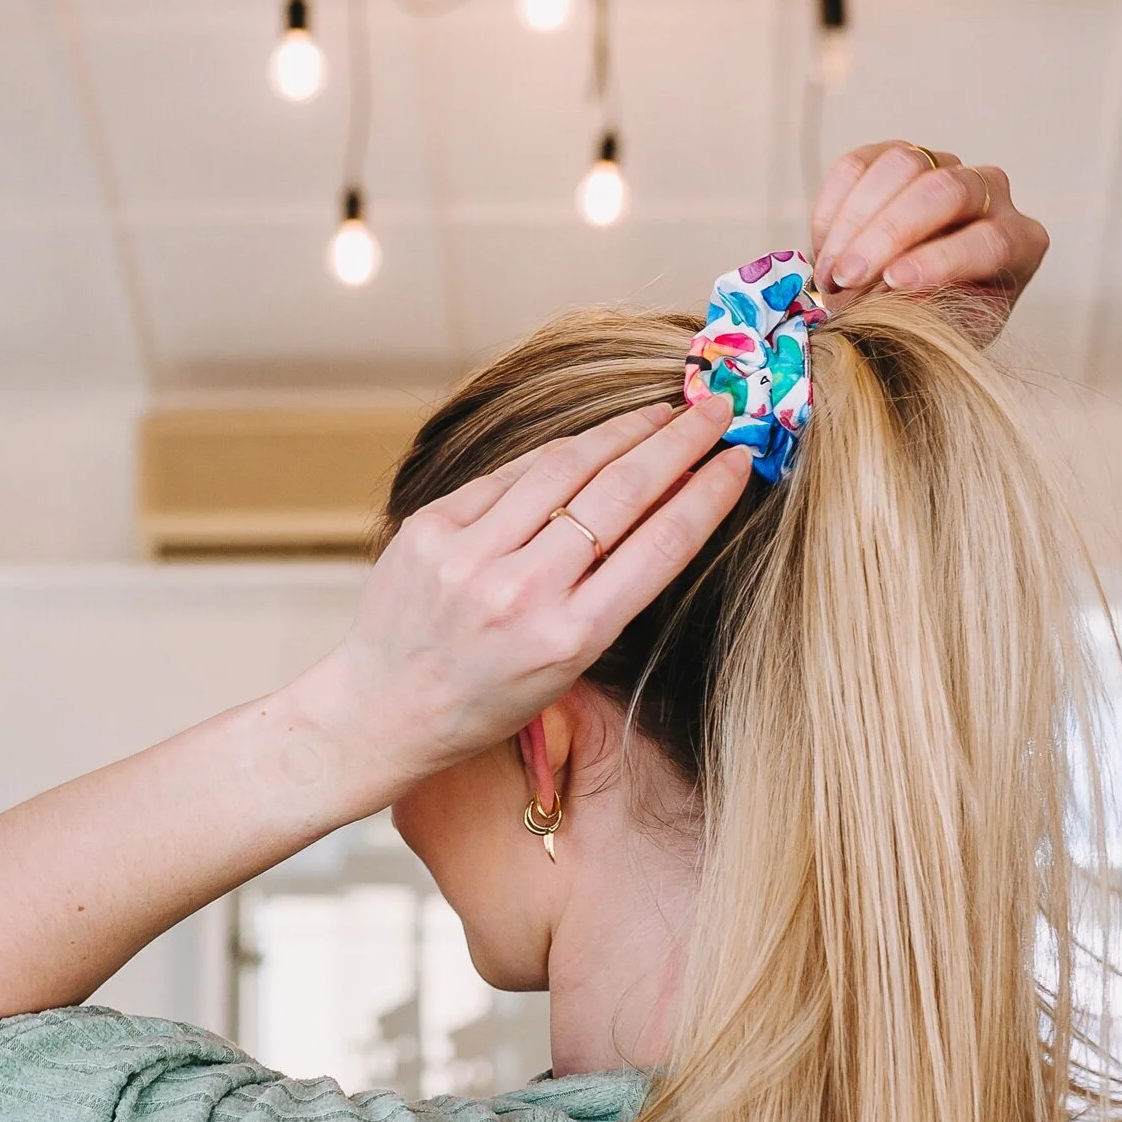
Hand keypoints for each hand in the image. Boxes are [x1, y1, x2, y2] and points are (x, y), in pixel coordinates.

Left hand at [307, 395, 747, 784]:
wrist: (381, 712)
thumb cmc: (485, 701)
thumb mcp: (566, 669)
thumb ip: (610, 592)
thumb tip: (665, 502)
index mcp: (568, 639)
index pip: (659, 546)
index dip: (708, 494)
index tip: (740, 459)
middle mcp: (521, 592)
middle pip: (621, 493)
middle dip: (678, 442)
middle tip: (716, 410)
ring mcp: (471, 555)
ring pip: (564, 467)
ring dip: (622, 431)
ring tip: (660, 412)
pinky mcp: (431, 528)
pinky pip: (508, 476)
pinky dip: (556, 457)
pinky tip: (589, 442)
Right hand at [810, 142, 1048, 333]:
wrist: (906, 310)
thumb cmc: (935, 327)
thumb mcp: (944, 335)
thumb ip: (930, 315)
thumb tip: (891, 293)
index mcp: (1020, 243)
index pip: (991, 239)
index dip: (942, 259)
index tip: (896, 282)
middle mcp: (991, 195)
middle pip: (946, 190)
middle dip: (891, 232)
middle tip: (849, 276)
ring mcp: (945, 167)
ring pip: (903, 165)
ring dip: (855, 220)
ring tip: (831, 272)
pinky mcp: (897, 158)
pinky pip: (859, 164)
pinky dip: (833, 207)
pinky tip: (824, 249)